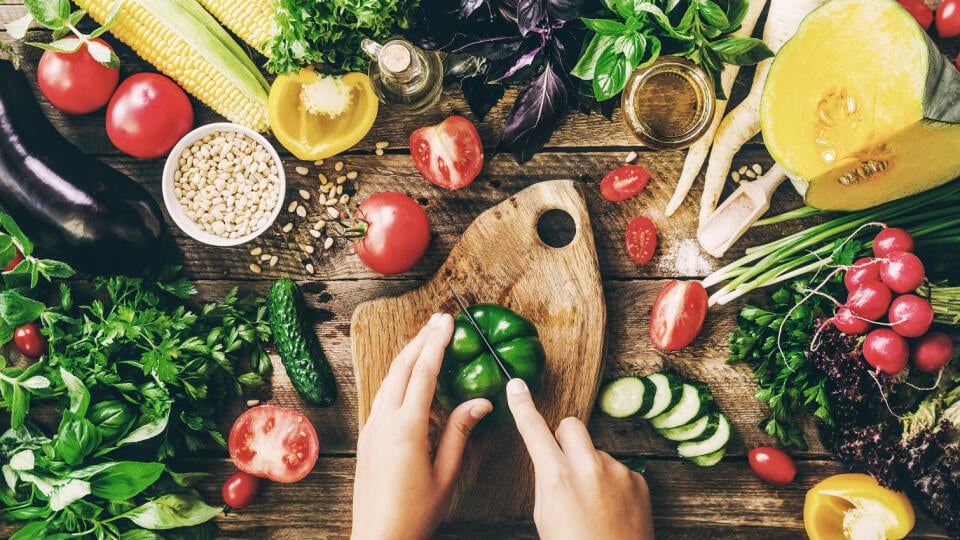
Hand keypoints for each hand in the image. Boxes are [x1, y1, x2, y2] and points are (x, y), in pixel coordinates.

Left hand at [352, 313, 492, 539]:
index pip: (423, 373)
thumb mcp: (446, 474)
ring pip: (388, 379)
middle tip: (439, 319)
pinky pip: (382, 396)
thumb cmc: (415, 514)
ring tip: (426, 339)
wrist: (378, 539)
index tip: (448, 321)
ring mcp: (370, 428)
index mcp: (406, 428)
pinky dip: (398, 377)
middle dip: (421, 339)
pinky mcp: (366, 437)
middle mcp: (383, 421)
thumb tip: (480, 401)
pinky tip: (408, 376)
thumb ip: (460, 432)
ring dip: (408, 355)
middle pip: (401, 367)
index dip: (437, 343)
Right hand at [506, 378, 654, 539]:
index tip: (517, 385)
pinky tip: (611, 508)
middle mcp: (588, 466)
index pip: (534, 429)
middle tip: (564, 465)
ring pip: (595, 450)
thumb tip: (551, 459)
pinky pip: (618, 468)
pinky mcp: (638, 479)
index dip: (522, 405)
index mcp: (556, 476)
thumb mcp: (545, 515)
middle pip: (571, 425)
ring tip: (592, 503)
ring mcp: (617, 471)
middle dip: (564, 438)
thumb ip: (547, 479)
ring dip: (590, 466)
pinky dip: (612, 483)